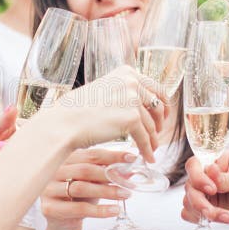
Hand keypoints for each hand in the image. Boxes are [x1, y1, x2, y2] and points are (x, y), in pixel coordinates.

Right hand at [40, 148, 134, 229]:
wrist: (62, 224)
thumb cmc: (78, 199)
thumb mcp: (95, 184)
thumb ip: (109, 176)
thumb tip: (130, 170)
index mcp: (66, 160)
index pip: (91, 154)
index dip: (112, 156)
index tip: (131, 158)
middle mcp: (55, 171)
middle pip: (85, 169)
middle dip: (110, 175)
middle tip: (128, 182)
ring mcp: (49, 189)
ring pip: (82, 188)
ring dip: (107, 191)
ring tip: (125, 194)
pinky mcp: (50, 208)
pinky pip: (78, 208)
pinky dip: (99, 210)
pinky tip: (113, 210)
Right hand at [49, 66, 165, 162]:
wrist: (65, 122)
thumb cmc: (77, 109)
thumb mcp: (104, 89)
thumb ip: (122, 92)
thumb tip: (138, 103)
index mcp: (126, 73)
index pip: (154, 87)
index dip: (162, 103)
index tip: (163, 115)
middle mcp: (132, 82)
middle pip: (157, 105)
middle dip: (160, 122)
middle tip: (158, 133)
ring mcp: (133, 99)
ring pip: (150, 125)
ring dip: (153, 140)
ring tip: (151, 149)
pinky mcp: (132, 118)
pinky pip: (144, 138)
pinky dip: (147, 149)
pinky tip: (147, 157)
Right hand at [181, 150, 228, 226]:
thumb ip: (226, 178)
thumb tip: (209, 170)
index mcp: (217, 161)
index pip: (194, 164)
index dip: (197, 177)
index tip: (212, 189)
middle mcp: (207, 176)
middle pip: (189, 186)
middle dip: (199, 202)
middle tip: (213, 211)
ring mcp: (205, 193)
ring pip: (188, 201)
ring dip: (204, 213)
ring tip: (227, 216)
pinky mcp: (206, 208)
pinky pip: (189, 214)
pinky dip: (201, 219)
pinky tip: (222, 218)